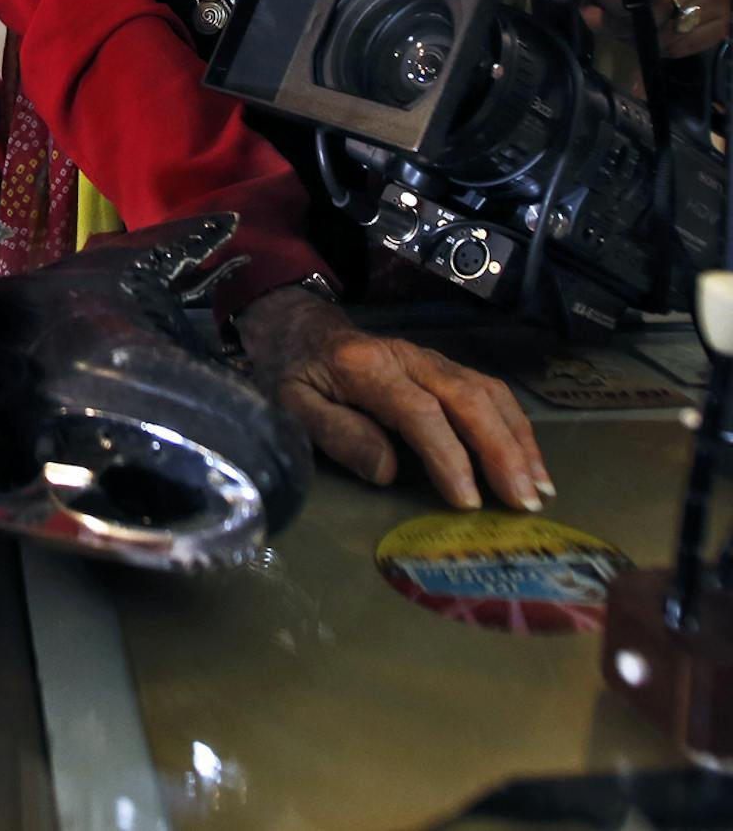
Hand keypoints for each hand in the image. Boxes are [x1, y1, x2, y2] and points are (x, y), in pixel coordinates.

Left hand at [236, 290, 552, 511]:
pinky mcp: (445, 367)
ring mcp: (431, 359)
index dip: (447, 456)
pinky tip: (530, 462)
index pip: (418, 411)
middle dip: (500, 451)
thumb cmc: (294, 373)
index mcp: (366, 366)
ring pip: (487, 392)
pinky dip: (516, 427)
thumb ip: (337, 434)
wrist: (299, 328)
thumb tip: (388, 471)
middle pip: (466, 398)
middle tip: (523, 502)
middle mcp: (408, 357)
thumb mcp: (292, 406)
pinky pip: (490, 392)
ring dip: (518, 440)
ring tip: (539, 489)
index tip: (467, 501)